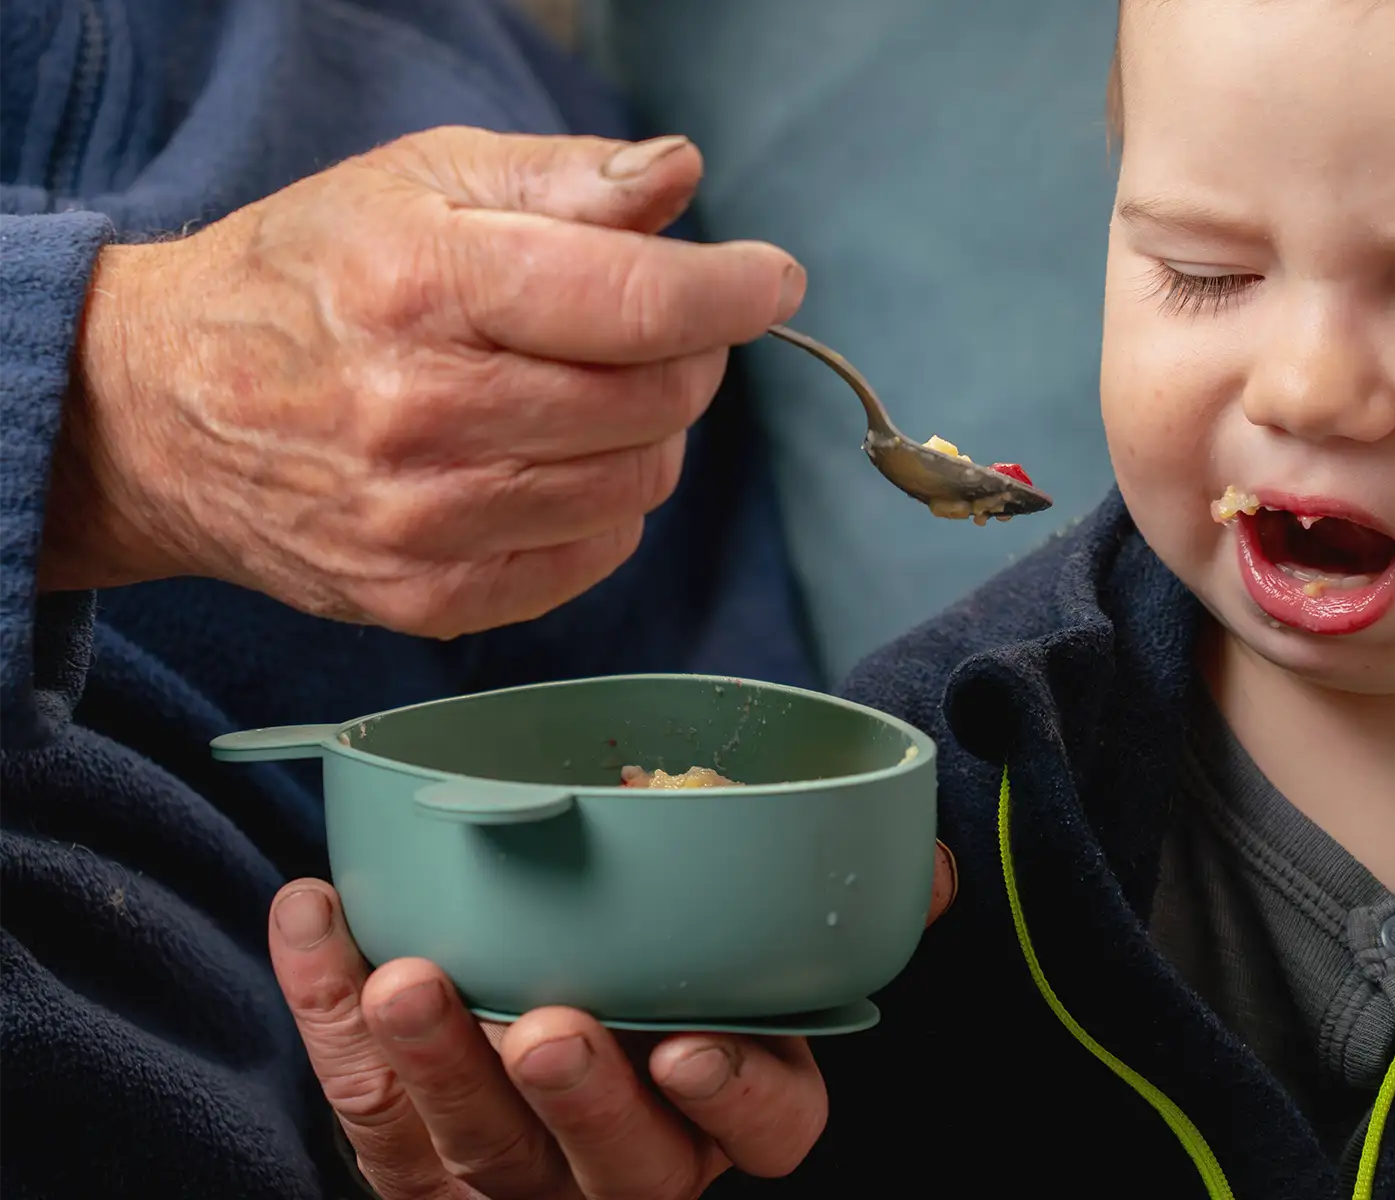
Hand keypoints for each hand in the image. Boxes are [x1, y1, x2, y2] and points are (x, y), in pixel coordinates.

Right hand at [45, 126, 803, 637]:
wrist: (156, 413)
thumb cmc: (301, 279)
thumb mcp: (417, 181)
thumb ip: (561, 180)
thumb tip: (679, 176)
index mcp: (422, 287)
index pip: (635, 303)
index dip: (732, 292)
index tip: (768, 279)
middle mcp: (421, 416)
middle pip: (656, 401)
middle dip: (688, 354)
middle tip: (652, 325)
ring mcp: (424, 524)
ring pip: (638, 482)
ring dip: (649, 431)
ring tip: (587, 390)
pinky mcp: (429, 599)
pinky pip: (596, 556)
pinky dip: (603, 504)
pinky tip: (548, 460)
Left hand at [268, 842, 956, 1198]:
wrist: (546, 998)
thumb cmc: (680, 971)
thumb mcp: (767, 956)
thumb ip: (838, 911)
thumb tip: (925, 865)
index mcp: (731, 1106)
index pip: (770, 1132)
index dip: (735, 1101)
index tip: (694, 1046)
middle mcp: (631, 1161)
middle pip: (614, 1162)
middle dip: (578, 1100)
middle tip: (546, 1027)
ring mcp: (516, 1175)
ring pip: (473, 1147)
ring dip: (432, 1062)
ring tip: (405, 974)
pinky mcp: (410, 1160)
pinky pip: (362, 1102)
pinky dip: (326, 1006)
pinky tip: (315, 914)